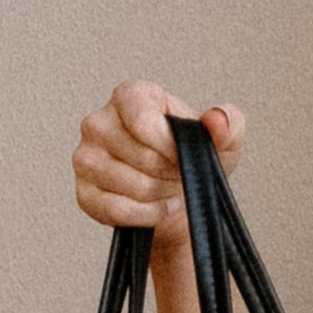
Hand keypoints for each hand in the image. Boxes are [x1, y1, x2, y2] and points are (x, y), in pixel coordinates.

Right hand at [73, 82, 242, 252]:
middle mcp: (99, 121)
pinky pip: (116, 210)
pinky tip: (159, 208)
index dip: (171, 146)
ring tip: (169, 188)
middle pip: (142, 158)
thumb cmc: (193, 159)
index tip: (185, 154)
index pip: (143, 121)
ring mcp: (85, 158)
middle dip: (171, 173)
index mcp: (130, 96)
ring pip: (132, 186)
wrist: (178, 196)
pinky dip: (147, 216)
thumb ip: (228, 123)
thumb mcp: (222, 140)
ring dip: (161, 195)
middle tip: (180, 173)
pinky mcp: (84, 193)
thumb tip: (217, 121)